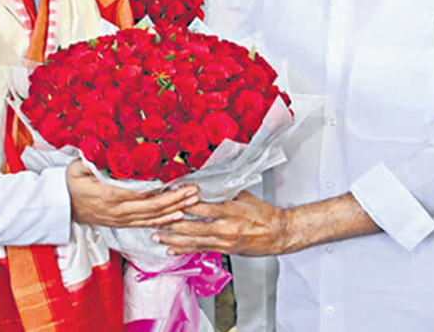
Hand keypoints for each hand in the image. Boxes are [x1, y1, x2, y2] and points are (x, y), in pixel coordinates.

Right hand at [66, 160, 196, 228]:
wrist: (61, 206)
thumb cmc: (69, 184)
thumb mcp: (76, 168)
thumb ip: (89, 159)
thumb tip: (99, 147)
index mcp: (110, 196)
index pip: (141, 195)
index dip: (162, 191)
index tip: (178, 184)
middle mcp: (119, 211)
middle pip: (152, 208)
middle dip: (176, 201)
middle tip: (194, 193)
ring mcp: (121, 220)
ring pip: (152, 218)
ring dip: (174, 211)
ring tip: (193, 204)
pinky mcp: (122, 223)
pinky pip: (146, 224)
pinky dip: (162, 221)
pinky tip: (176, 217)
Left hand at [154, 191, 289, 256]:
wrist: (278, 233)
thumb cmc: (264, 214)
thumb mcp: (244, 196)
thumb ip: (224, 191)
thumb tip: (206, 183)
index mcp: (230, 210)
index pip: (202, 207)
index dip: (184, 203)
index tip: (169, 197)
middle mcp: (226, 227)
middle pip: (194, 226)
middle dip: (172, 224)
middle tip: (154, 220)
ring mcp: (225, 241)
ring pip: (194, 240)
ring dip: (173, 239)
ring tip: (157, 236)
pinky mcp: (225, 250)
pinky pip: (201, 249)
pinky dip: (185, 249)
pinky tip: (172, 249)